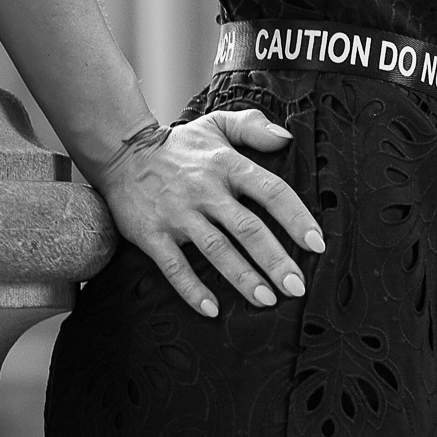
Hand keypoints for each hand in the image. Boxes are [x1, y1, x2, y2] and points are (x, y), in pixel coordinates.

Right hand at [95, 108, 323, 318]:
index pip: (270, 191)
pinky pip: (174, 267)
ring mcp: (177, 214)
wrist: (120, 152)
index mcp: (227, 166)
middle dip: (275, 260)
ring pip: (216, 250)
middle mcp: (205, 191)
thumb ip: (253, 128)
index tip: (317, 244)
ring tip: (267, 300)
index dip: (296, 217)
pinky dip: (192, 290)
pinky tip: (212, 310)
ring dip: (243, 278)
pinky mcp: (151, 234)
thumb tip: (287, 138)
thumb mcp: (216, 125)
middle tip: (297, 286)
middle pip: (247, 228)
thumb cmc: (178, 146)